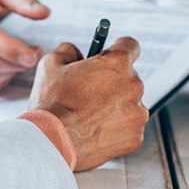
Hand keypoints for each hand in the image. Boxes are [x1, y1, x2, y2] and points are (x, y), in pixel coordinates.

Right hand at [28, 38, 148, 170]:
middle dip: (112, 83)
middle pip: (129, 77)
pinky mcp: (135, 138)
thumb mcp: (51, 64)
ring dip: (115, 107)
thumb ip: (69, 50)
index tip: (111, 56)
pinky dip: (116, 130)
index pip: (130, 45)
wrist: (52, 143)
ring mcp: (137, 114)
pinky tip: (96, 131)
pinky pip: (129, 128)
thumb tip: (75, 53)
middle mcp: (133, 86)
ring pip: (130, 104)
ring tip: (90, 116)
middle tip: (89, 93)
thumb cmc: (52, 106)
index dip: (117, 50)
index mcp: (117, 63)